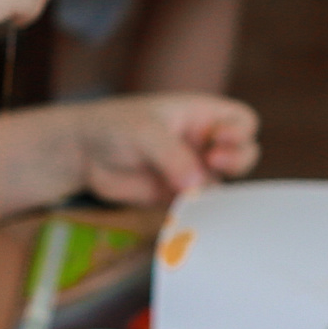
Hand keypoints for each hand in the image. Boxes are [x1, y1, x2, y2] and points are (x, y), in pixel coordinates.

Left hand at [73, 93, 260, 203]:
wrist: (83, 153)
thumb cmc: (115, 127)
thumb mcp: (145, 132)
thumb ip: (172, 156)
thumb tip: (198, 185)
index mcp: (202, 116)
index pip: (242, 122)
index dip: (239, 133)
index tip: (218, 141)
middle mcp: (203, 143)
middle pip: (244, 154)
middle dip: (237, 160)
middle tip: (213, 162)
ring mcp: (192, 171)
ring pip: (223, 185)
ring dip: (217, 191)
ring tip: (194, 192)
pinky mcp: (177, 196)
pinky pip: (198, 208)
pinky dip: (197, 212)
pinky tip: (186, 213)